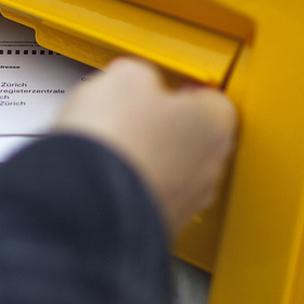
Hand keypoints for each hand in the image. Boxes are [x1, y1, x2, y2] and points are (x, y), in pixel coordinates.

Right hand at [55, 57, 236, 233]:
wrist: (88, 203)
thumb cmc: (116, 139)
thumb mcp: (125, 78)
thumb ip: (141, 76)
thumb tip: (137, 83)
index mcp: (214, 123)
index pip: (213, 99)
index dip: (183, 91)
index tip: (163, 88)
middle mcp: (210, 168)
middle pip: (195, 138)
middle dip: (167, 127)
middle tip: (133, 115)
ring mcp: (187, 203)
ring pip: (173, 172)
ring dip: (149, 159)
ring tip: (112, 146)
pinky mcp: (159, 227)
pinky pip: (150, 197)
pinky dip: (132, 187)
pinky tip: (104, 176)